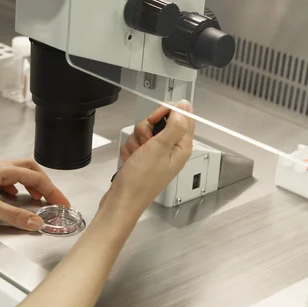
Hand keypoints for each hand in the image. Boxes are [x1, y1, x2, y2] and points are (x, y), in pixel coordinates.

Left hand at [0, 160, 69, 230]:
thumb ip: (14, 215)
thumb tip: (37, 222)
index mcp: (2, 169)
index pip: (36, 177)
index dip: (53, 190)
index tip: (63, 203)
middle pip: (29, 169)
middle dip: (44, 183)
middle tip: (53, 198)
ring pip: (17, 175)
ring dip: (30, 186)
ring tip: (37, 200)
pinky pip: (5, 183)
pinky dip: (15, 190)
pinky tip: (12, 200)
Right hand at [104, 100, 194, 217]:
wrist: (122, 200)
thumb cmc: (141, 181)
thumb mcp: (160, 147)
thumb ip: (175, 124)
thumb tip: (185, 106)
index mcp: (182, 147)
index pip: (181, 115)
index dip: (165, 112)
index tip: (154, 119)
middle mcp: (172, 150)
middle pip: (160, 122)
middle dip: (146, 128)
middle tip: (145, 141)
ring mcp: (157, 154)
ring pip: (145, 131)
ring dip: (136, 140)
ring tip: (137, 154)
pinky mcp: (144, 158)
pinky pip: (136, 142)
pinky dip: (130, 149)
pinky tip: (131, 160)